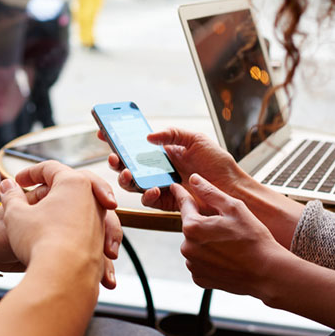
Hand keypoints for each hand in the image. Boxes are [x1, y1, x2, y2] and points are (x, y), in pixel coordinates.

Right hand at [0, 161, 120, 288]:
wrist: (64, 277)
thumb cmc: (40, 241)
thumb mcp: (16, 215)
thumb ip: (11, 196)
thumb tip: (7, 186)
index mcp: (74, 183)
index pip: (51, 168)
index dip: (30, 172)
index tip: (17, 181)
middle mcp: (93, 199)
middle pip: (75, 183)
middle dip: (56, 186)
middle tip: (40, 191)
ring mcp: (99, 222)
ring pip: (86, 208)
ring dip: (68, 211)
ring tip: (47, 220)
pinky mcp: (101, 244)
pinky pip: (88, 232)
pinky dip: (76, 233)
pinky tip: (60, 242)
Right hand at [99, 127, 248, 210]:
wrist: (231, 188)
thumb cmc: (217, 163)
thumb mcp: (196, 139)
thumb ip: (172, 134)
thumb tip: (148, 137)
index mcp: (163, 152)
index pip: (135, 145)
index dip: (118, 140)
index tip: (103, 134)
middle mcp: (159, 169)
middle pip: (129, 165)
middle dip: (117, 161)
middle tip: (114, 157)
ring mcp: (161, 186)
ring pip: (133, 184)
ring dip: (126, 179)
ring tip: (128, 174)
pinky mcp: (166, 202)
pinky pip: (148, 199)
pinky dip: (147, 194)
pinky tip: (153, 189)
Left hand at [172, 173, 291, 297]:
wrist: (266, 272)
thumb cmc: (253, 239)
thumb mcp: (234, 208)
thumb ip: (210, 192)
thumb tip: (194, 179)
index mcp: (193, 227)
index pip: (184, 204)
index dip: (181, 193)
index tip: (175, 187)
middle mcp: (187, 248)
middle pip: (191, 227)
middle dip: (204, 224)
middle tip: (227, 227)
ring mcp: (192, 265)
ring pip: (195, 246)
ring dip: (206, 242)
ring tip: (230, 245)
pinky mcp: (199, 278)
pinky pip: (200, 262)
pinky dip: (209, 258)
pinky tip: (227, 258)